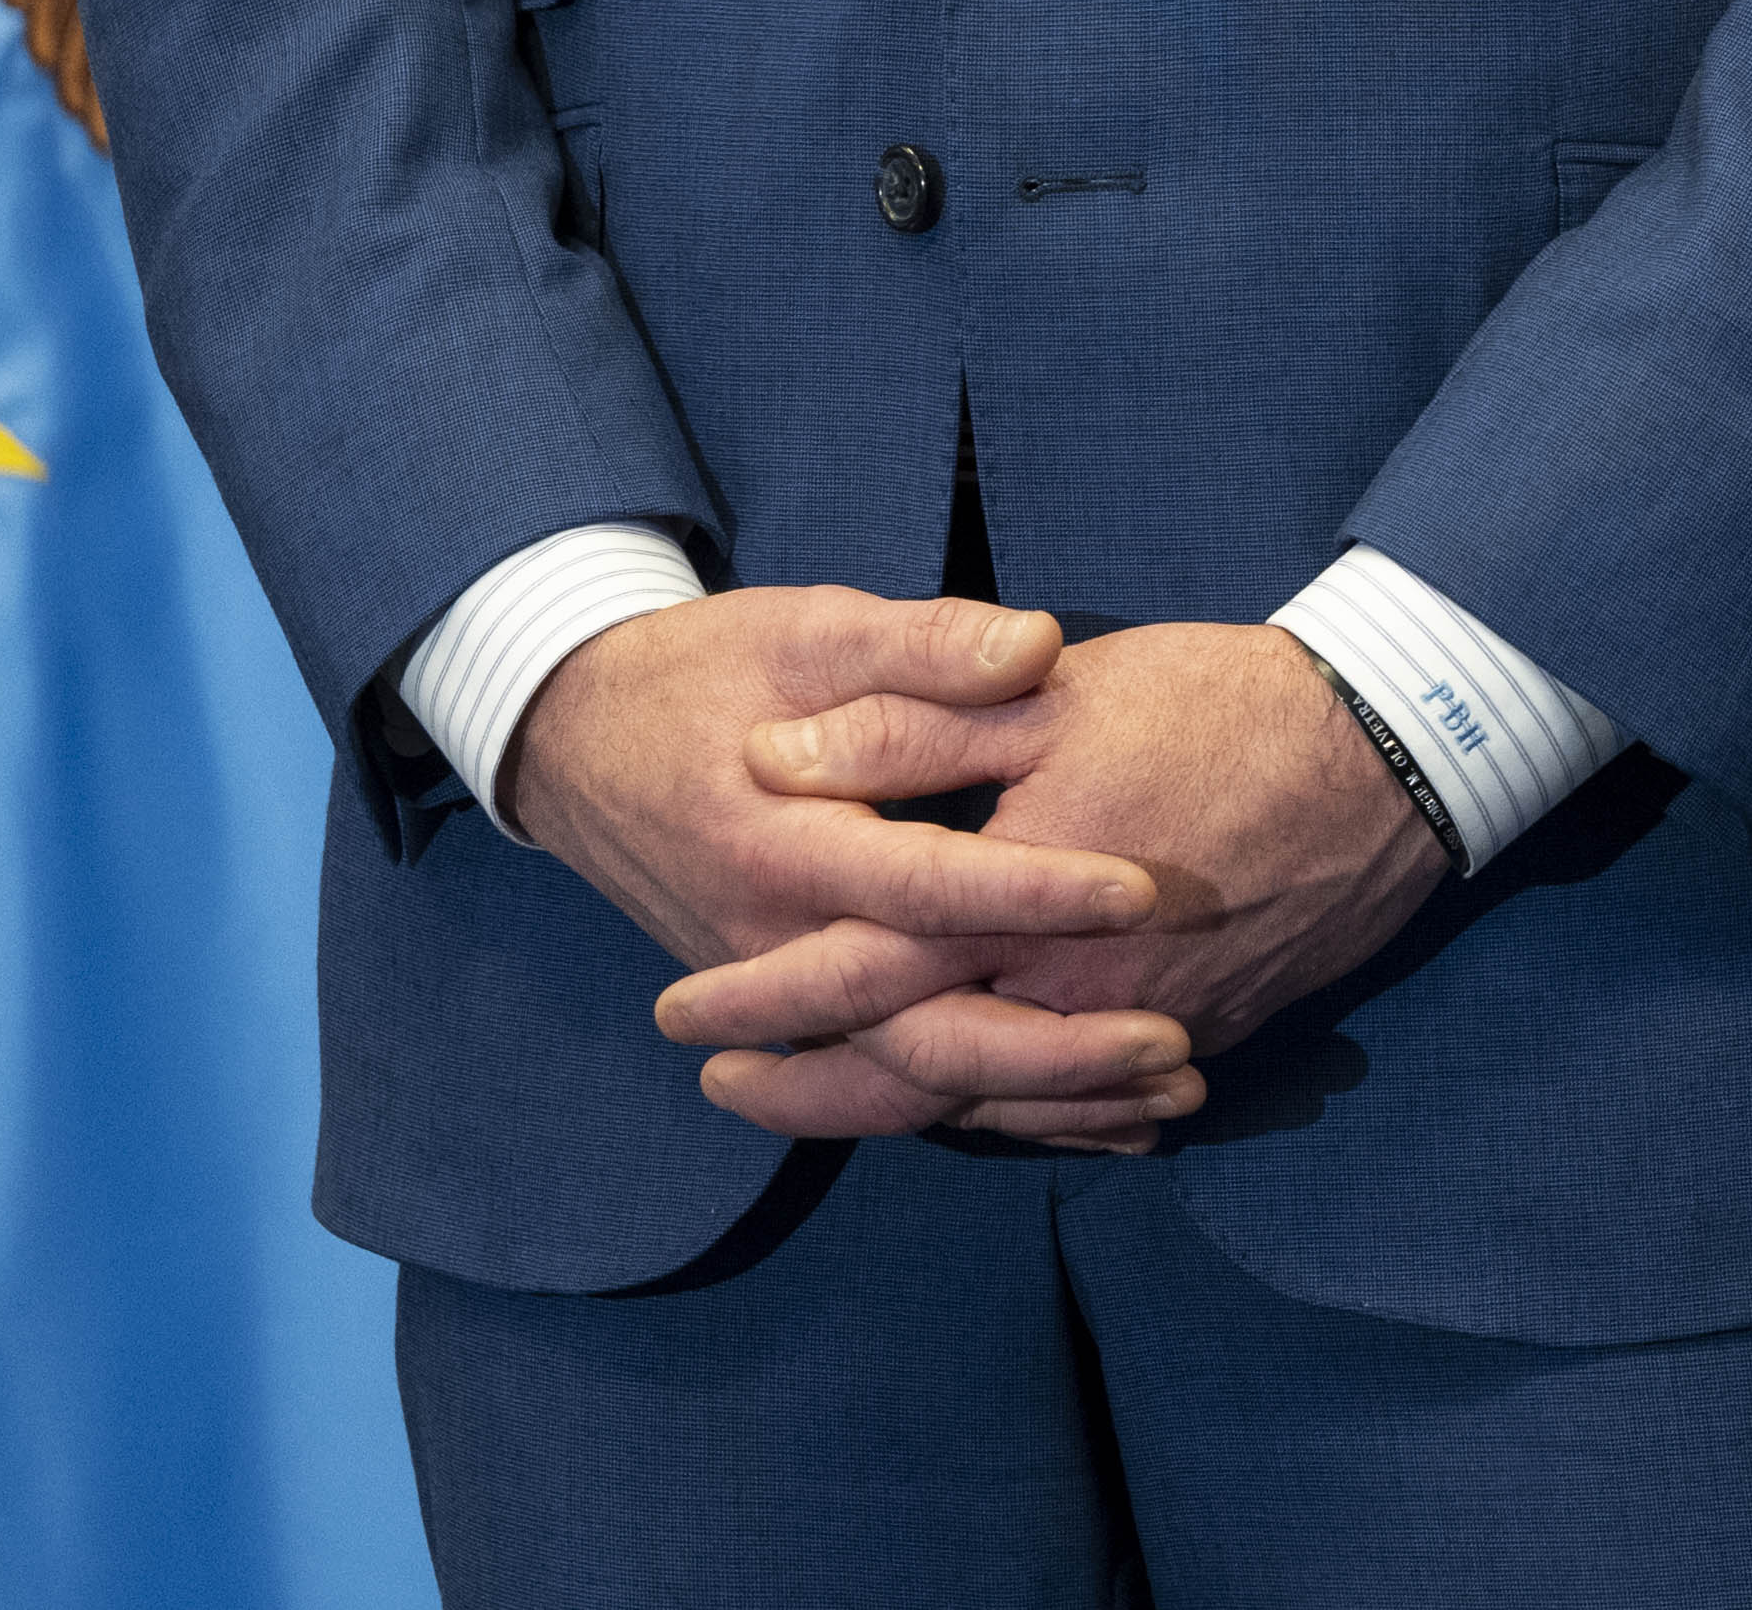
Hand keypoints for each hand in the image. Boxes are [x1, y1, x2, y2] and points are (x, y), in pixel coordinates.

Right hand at [493, 587, 1189, 1142]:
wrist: (578, 741)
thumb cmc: (704, 674)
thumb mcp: (806, 631)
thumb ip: (921, 649)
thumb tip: (1036, 646)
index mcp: (782, 845)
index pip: (920, 887)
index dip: (1029, 893)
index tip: (1139, 891)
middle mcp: (777, 946)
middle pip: (917, 1032)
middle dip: (1049, 1050)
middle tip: (1173, 1042)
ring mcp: (782, 993)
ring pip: (913, 1081)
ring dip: (1040, 1102)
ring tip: (1170, 1097)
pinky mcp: (795, 1012)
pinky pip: (897, 1080)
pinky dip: (997, 1109)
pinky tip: (1100, 1119)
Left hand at [649, 619, 1447, 1154]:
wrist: (1392, 751)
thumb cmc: (1217, 705)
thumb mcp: (1052, 694)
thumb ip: (907, 727)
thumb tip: (773, 759)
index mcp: (1015, 910)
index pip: (852, 978)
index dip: (756, 1001)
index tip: (680, 1013)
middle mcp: (1070, 996)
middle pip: (909, 1078)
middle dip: (806, 1090)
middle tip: (724, 1087)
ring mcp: (1141, 1027)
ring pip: (994, 1104)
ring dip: (899, 1109)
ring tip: (829, 1098)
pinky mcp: (1203, 1031)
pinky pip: (1083, 1106)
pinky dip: (1017, 1118)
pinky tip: (981, 1108)